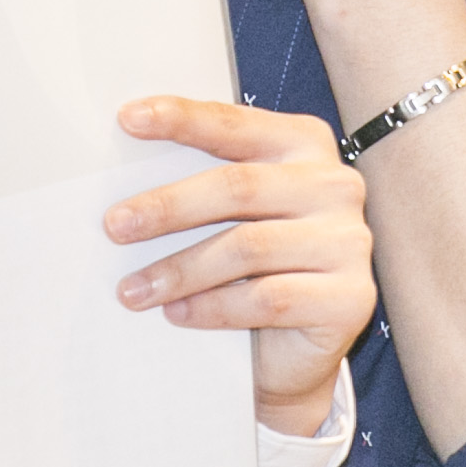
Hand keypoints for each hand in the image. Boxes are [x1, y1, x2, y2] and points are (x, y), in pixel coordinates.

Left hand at [106, 96, 374, 434]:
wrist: (298, 348)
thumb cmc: (256, 267)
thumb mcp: (234, 214)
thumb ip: (206, 185)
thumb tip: (129, 184)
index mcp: (306, 146)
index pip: (236, 125)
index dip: (183, 118)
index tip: (128, 118)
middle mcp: (335, 186)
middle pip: (238, 187)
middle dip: (168, 207)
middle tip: (116, 226)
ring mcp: (349, 242)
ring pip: (248, 247)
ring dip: (180, 270)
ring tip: (133, 290)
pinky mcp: (349, 298)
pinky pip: (267, 298)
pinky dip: (213, 307)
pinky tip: (178, 314)